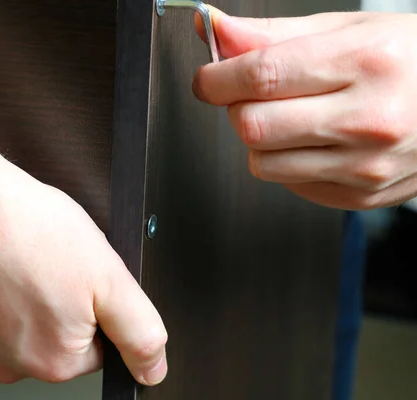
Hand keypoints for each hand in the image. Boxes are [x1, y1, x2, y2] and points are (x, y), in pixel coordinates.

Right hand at [0, 158, 167, 384]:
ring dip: (14, 301)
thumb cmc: (24, 228)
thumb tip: (153, 369)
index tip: (76, 277)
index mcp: (56, 359)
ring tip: (13, 260)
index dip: (92, 306)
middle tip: (44, 263)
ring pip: (9, 331)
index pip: (94, 347)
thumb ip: (138, 331)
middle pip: (50, 342)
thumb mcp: (107, 275)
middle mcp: (9, 365)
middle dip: (54, 306)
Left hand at [193, 8, 416, 209]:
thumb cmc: (405, 60)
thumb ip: (270, 34)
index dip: (217, 78)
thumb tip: (214, 30)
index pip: (262, 75)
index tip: (207, 78)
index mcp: (365, 63)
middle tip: (254, 95)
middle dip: (237, 109)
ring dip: (260, 140)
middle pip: (253, 126)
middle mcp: (367, 120)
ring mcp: (364, 166)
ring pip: (263, 163)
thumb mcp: (343, 30)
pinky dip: (286, 162)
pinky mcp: (358, 195)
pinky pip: (288, 184)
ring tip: (292, 117)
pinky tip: (314, 141)